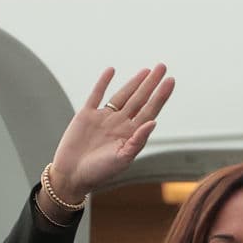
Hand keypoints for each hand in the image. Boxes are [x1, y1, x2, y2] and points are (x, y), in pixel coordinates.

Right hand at [48, 65, 174, 200]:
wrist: (71, 176)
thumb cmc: (98, 173)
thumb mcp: (122, 159)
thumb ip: (138, 141)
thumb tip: (153, 122)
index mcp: (130, 135)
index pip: (150, 111)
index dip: (160, 96)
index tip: (171, 80)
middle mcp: (119, 124)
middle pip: (139, 99)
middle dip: (151, 83)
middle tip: (163, 67)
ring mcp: (103, 118)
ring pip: (122, 95)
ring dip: (134, 82)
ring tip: (147, 70)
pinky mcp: (86, 115)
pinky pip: (96, 95)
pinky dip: (103, 82)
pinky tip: (111, 71)